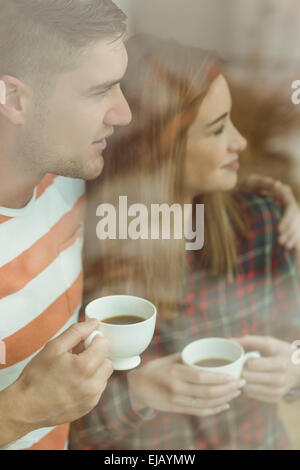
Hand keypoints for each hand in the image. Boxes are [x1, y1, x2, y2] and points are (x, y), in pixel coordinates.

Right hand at [14, 319, 113, 428]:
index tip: (80, 344)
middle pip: (108, 361)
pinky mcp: (89, 407)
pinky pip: (98, 389)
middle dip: (96, 355)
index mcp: (85, 367)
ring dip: (94, 370)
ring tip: (74, 371)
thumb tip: (93, 322)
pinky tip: (73, 383)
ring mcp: (92, 398)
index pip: (105, 344)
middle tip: (77, 357)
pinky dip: (90, 383)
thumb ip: (77, 331)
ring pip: (104, 375)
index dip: (93, 340)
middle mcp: (93, 385)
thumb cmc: (37, 376)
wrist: (25, 407)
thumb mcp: (54, 347)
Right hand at [127, 353, 245, 416]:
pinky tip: (225, 405)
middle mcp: (176, 388)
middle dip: (228, 389)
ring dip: (225, 399)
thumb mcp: (172, 359)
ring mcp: (177, 401)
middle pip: (207, 393)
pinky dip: (215, 410)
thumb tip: (213, 349)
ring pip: (206, 404)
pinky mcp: (177, 409)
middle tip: (241, 383)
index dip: (219, 379)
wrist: (138, 386)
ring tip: (237, 392)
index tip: (233, 376)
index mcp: (176, 372)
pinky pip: (200, 412)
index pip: (201, 377)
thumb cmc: (158, 368)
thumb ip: (190, 357)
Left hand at [231, 335, 299, 402]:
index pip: (252, 364)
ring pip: (247, 388)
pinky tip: (252, 381)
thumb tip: (229, 340)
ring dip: (243, 380)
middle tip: (243, 366)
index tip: (247, 357)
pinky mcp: (274, 399)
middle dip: (241, 370)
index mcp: (280, 363)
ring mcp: (278, 391)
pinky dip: (248, 387)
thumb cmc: (281, 352)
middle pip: (248, 377)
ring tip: (247, 372)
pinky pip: (251, 395)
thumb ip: (250, 341)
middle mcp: (280, 379)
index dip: (245, 360)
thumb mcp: (270, 343)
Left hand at [242, 174, 299, 250]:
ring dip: (291, 237)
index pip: (291, 207)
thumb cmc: (245, 187)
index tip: (278, 229)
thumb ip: (264, 182)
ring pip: (296, 226)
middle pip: (295, 219)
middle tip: (279, 241)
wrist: (238, 196)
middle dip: (289, 231)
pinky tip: (286, 247)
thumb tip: (277, 184)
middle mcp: (287, 203)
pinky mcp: (285, 222)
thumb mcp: (252, 182)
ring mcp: (288, 213)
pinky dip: (291, 240)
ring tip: (282, 245)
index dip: (287, 218)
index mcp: (282, 193)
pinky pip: (294, 232)